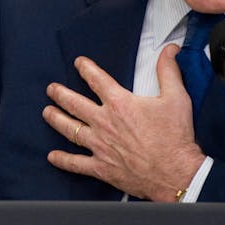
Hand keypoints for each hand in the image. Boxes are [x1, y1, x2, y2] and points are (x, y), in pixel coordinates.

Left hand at [42, 44, 204, 200]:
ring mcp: (100, 145)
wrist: (176, 173)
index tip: (78, 63)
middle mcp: (105, 123)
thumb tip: (169, 51)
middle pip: (74, 104)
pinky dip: (62, 160)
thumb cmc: (175, 138)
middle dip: (60, 94)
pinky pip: (76, 163)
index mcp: (120, 104)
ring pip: (70, 129)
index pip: (97, 79)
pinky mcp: (101, 167)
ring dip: (56, 119)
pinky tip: (52, 156)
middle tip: (51, 89)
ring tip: (47, 113)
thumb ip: (169, 71)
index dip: (85, 68)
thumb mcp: (176, 97)